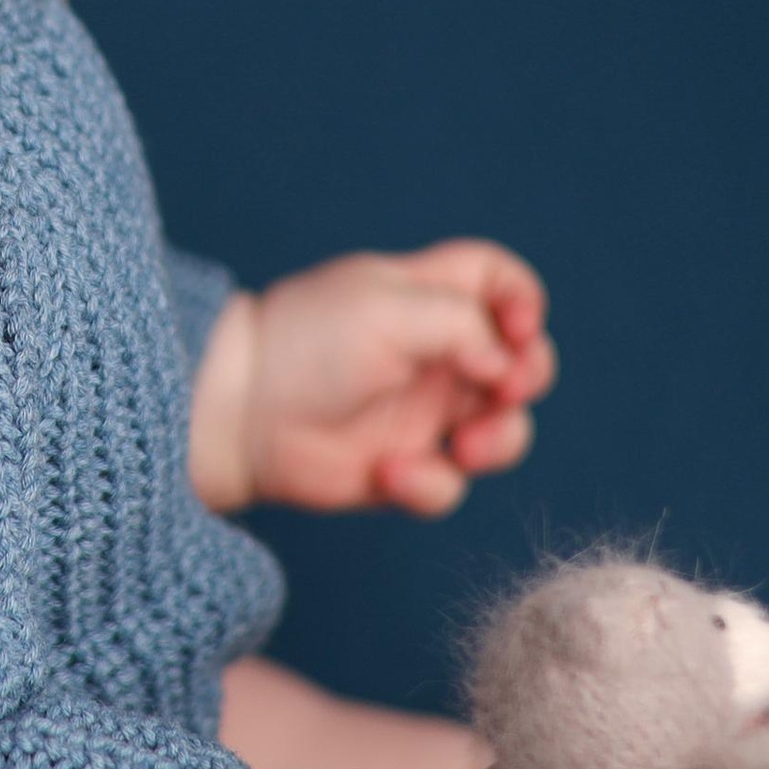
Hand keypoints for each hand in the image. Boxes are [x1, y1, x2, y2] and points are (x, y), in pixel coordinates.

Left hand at [187, 243, 556, 515]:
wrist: (239, 412)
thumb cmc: (307, 342)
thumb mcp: (391, 308)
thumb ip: (464, 324)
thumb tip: (507, 364)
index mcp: (428, 297)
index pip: (497, 282)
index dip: (522, 299)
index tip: (517, 326)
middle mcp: (433, 354)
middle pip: (521, 361)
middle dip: (529, 377)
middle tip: (503, 389)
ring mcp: (421, 414)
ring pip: (503, 431)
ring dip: (499, 441)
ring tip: (462, 447)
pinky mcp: (401, 469)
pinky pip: (448, 486)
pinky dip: (429, 484)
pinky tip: (388, 472)